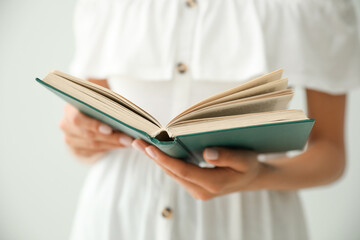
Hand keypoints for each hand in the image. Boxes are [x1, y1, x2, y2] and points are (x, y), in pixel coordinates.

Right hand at [59, 104, 133, 162]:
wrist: (86, 112)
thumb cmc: (97, 103)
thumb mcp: (99, 100)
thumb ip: (106, 105)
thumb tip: (125, 114)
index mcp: (69, 109)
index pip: (77, 119)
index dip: (93, 125)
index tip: (110, 129)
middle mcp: (66, 125)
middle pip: (89, 135)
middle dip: (111, 138)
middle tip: (128, 139)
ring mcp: (70, 139)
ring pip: (93, 145)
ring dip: (113, 144)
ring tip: (128, 142)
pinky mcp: (76, 150)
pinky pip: (95, 151)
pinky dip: (110, 148)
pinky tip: (121, 145)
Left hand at [132, 139, 272, 199]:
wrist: (251, 179)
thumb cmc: (249, 166)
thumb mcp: (245, 159)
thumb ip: (227, 156)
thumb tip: (206, 153)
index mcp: (213, 184)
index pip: (183, 171)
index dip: (165, 159)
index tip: (149, 148)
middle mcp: (201, 191)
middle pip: (172, 173)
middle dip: (154, 158)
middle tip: (136, 142)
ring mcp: (197, 191)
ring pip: (172, 174)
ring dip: (158, 160)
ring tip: (142, 145)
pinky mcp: (195, 187)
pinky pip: (177, 174)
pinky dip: (167, 162)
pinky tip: (158, 152)